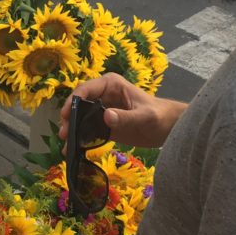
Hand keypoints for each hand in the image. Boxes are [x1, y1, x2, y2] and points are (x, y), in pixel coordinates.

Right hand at [58, 72, 186, 148]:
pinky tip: (73, 150)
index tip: (65, 115)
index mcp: (110, 85)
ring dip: (73, 129)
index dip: (73, 101)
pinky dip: (81, 139)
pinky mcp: (105, 125)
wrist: (171, 128)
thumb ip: (126, 117)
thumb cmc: (160, 116)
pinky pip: (89, 131)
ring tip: (66, 144)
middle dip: (69, 117)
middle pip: (79, 104)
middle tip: (64, 133)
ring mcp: (102, 111)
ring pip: (81, 118)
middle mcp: (103, 95)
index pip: (86, 89)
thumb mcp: (145, 117)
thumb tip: (105, 116)